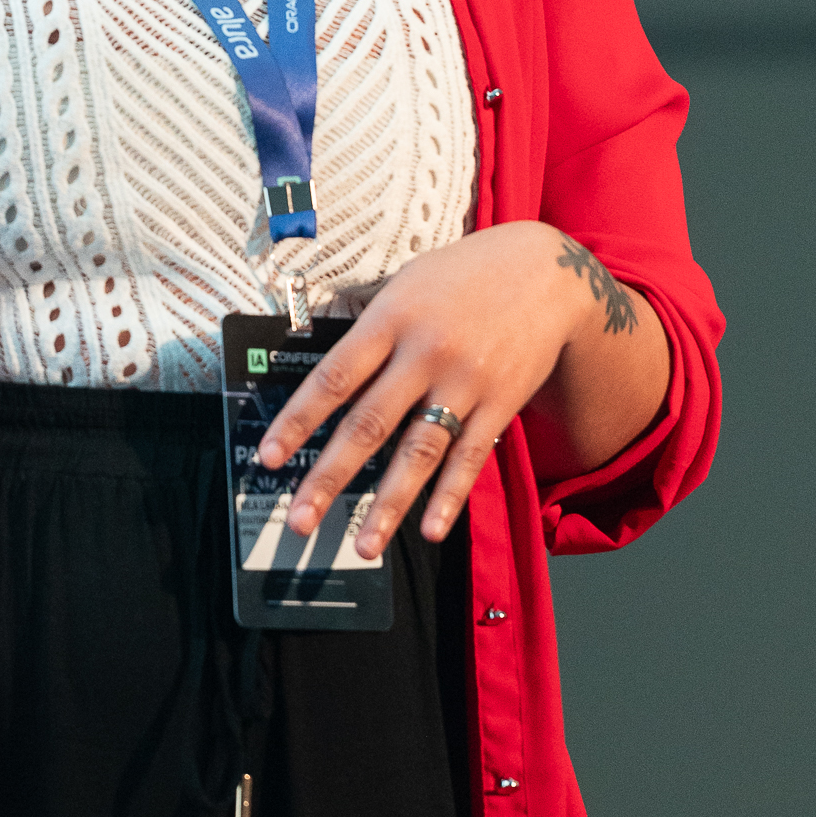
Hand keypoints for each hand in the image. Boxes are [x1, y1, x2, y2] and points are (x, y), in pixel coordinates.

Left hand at [254, 222, 659, 558]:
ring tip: (365, 545)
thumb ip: (368, 324)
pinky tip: (432, 528)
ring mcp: (465, 382)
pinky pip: (470, 457)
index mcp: (391, 319)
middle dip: (329, 477)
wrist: (546, 271)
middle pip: (369, 424)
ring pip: (419, 451)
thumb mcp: (406, 282)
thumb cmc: (462, 276)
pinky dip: (450, 495)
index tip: (269, 457)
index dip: (298, 421)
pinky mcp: (501, 404)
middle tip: (301, 519)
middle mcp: (425, 354)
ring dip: (389, 503)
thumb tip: (324, 364)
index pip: (334, 378)